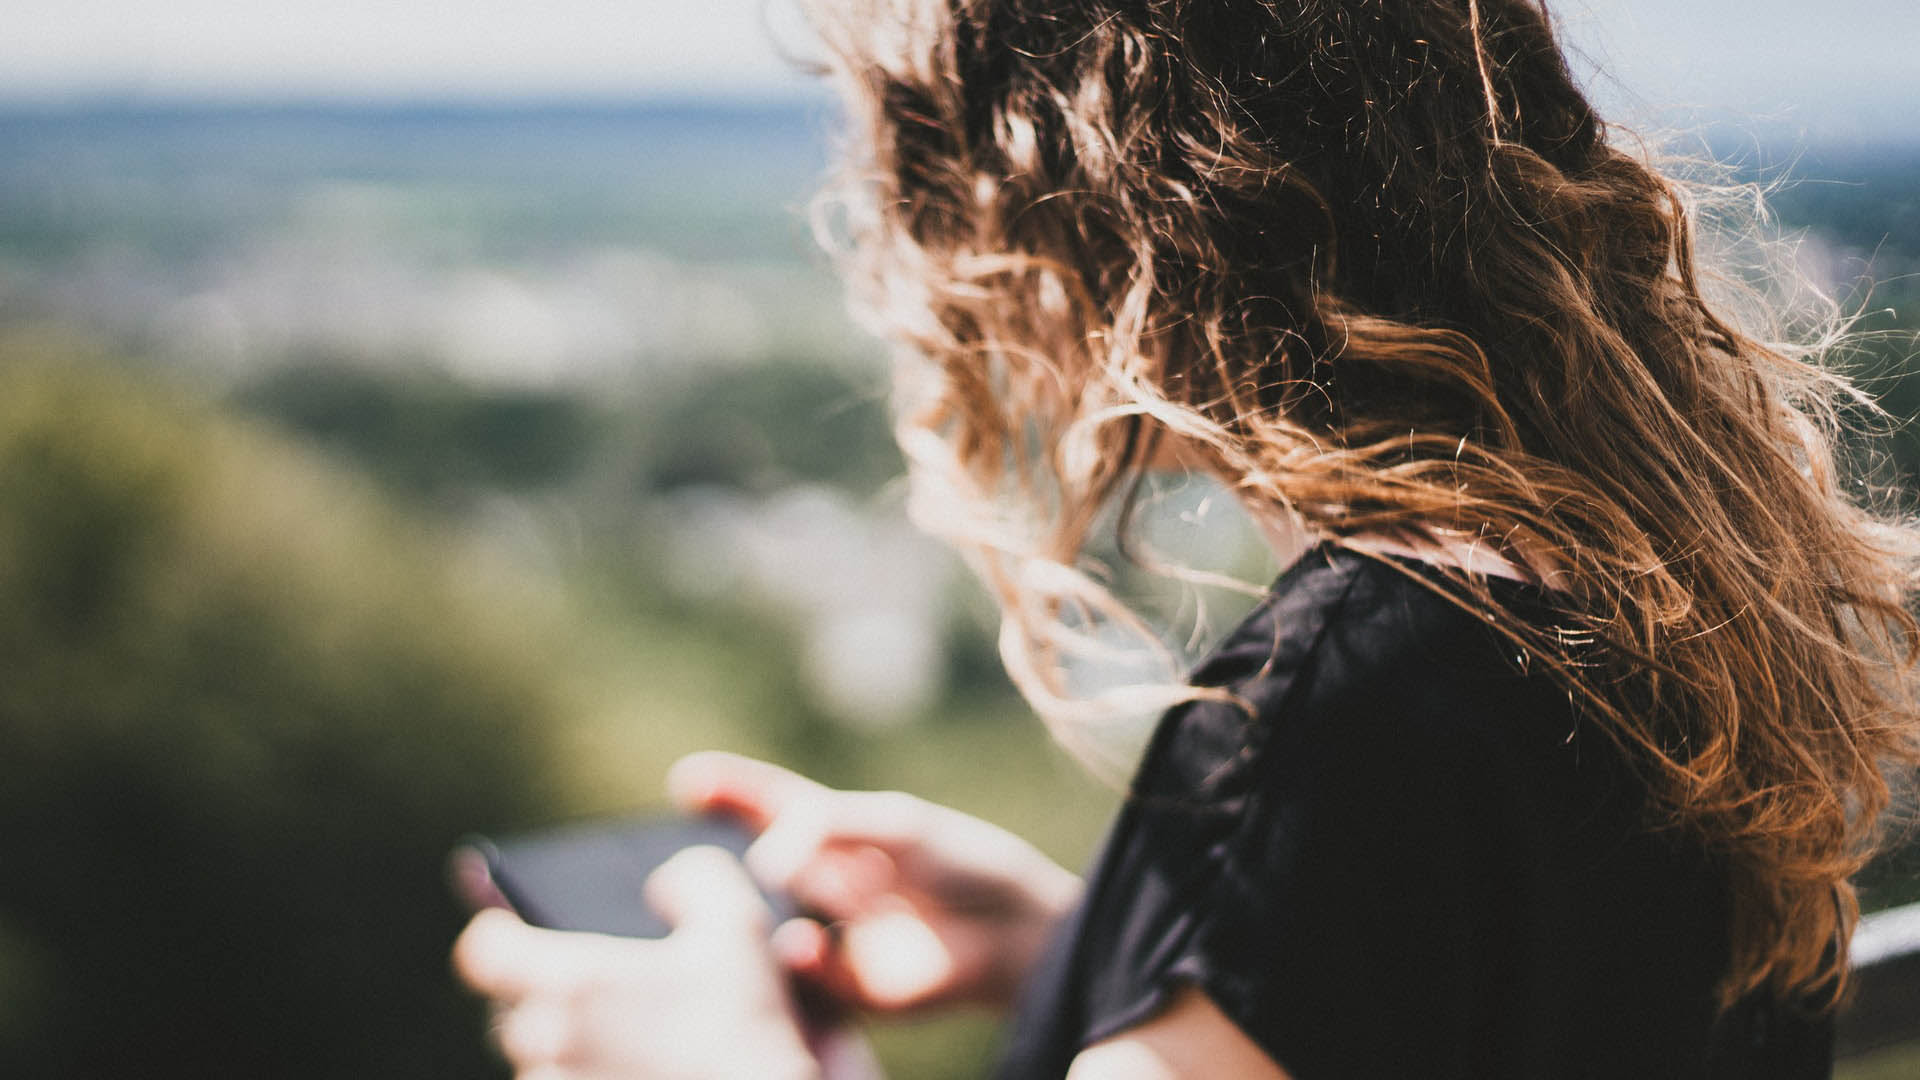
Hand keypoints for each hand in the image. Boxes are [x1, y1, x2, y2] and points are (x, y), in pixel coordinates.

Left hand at [453, 845, 842, 1079]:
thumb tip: (664, 883)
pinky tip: (640, 1076)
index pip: (481, 950)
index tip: (520, 938)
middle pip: (513, 1012)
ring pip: (540, 1064)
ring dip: (572, 1054)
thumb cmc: (744, 1032)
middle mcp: (544, 1046)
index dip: (500, 937)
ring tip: (636, 1051)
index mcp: (570, 983)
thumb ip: (695, 878)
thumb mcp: (739, 928)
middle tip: (611, 1004)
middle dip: (553, 1004)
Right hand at [668, 751, 1082, 1014]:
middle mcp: (829, 884)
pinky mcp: (845, 989)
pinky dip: (796, 957)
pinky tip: (806, 944)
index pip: (774, 805)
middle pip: (756, 865)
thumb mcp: (896, 826)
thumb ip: (827, 828)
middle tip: (679, 854)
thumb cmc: (965, 865)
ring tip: (759, 890)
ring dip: (746, 917)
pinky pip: (799, 974)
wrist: (1016, 934)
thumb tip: (764, 859)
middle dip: (713, 858)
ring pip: (765, 928)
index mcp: (843, 834)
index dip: (731, 790)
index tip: (687, 778)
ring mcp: (833, 936)